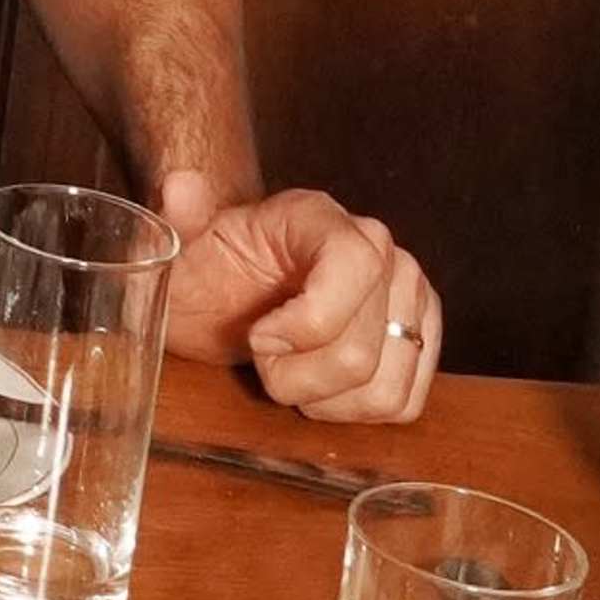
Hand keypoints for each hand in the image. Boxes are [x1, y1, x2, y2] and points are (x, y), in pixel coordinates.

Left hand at [157, 171, 439, 421]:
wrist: (225, 299)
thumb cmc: (206, 274)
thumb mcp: (181, 249)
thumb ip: (181, 218)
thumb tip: (180, 187)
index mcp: (320, 218)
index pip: (355, 264)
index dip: (309, 321)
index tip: (258, 340)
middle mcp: (379, 250)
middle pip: (360, 350)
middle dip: (296, 376)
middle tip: (262, 360)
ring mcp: (409, 296)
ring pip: (382, 388)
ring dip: (323, 399)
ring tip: (290, 373)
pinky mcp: (419, 340)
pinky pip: (402, 403)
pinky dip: (352, 412)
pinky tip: (320, 389)